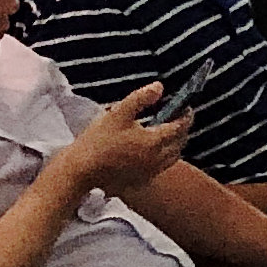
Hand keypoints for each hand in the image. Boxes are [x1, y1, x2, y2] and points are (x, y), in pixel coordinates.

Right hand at [52, 85, 193, 200]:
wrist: (81, 170)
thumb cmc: (98, 140)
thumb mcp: (118, 113)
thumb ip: (140, 98)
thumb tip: (159, 87)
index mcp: (154, 142)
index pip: (180, 127)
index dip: (186, 115)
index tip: (185, 107)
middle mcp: (157, 159)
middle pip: (180, 142)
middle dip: (182, 129)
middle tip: (177, 117)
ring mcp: (150, 172)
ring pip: (173, 156)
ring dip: (175, 143)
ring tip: (167, 132)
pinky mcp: (142, 180)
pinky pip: (161, 166)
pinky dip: (164, 156)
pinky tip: (152, 149)